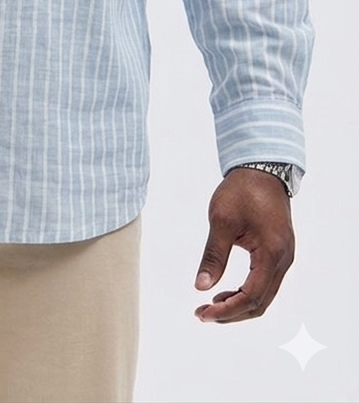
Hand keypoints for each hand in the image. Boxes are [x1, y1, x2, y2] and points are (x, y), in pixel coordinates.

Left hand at [193, 167, 294, 322]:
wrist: (261, 169)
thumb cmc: (241, 191)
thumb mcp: (222, 221)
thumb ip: (213, 256)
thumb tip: (201, 287)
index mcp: (271, 254)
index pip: (251, 297)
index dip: (227, 310)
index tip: (202, 313)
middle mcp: (283, 260)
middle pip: (260, 303)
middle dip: (232, 313)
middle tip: (203, 314)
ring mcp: (284, 257)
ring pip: (264, 295)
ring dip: (239, 304)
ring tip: (212, 305)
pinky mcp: (279, 252)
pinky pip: (266, 282)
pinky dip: (247, 292)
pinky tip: (226, 290)